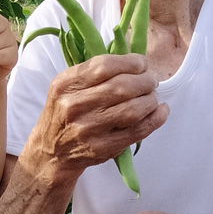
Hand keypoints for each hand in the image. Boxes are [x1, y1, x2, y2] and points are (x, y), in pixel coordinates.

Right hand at [26, 53, 167, 184]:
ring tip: (153, 95)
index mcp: (65, 85)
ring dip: (150, 99)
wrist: (51, 152)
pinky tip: (161, 110)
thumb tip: (133, 61)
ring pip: (132, 110)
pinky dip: (155, 119)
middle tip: (152, 79)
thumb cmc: (63, 113)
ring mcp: (89, 130)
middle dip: (145, 80)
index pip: (104, 66)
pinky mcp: (102, 148)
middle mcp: (74, 106)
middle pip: (121, 87)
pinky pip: (137, 131)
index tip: (142, 63)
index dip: (130, 62)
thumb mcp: (65, 87)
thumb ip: (92, 73)